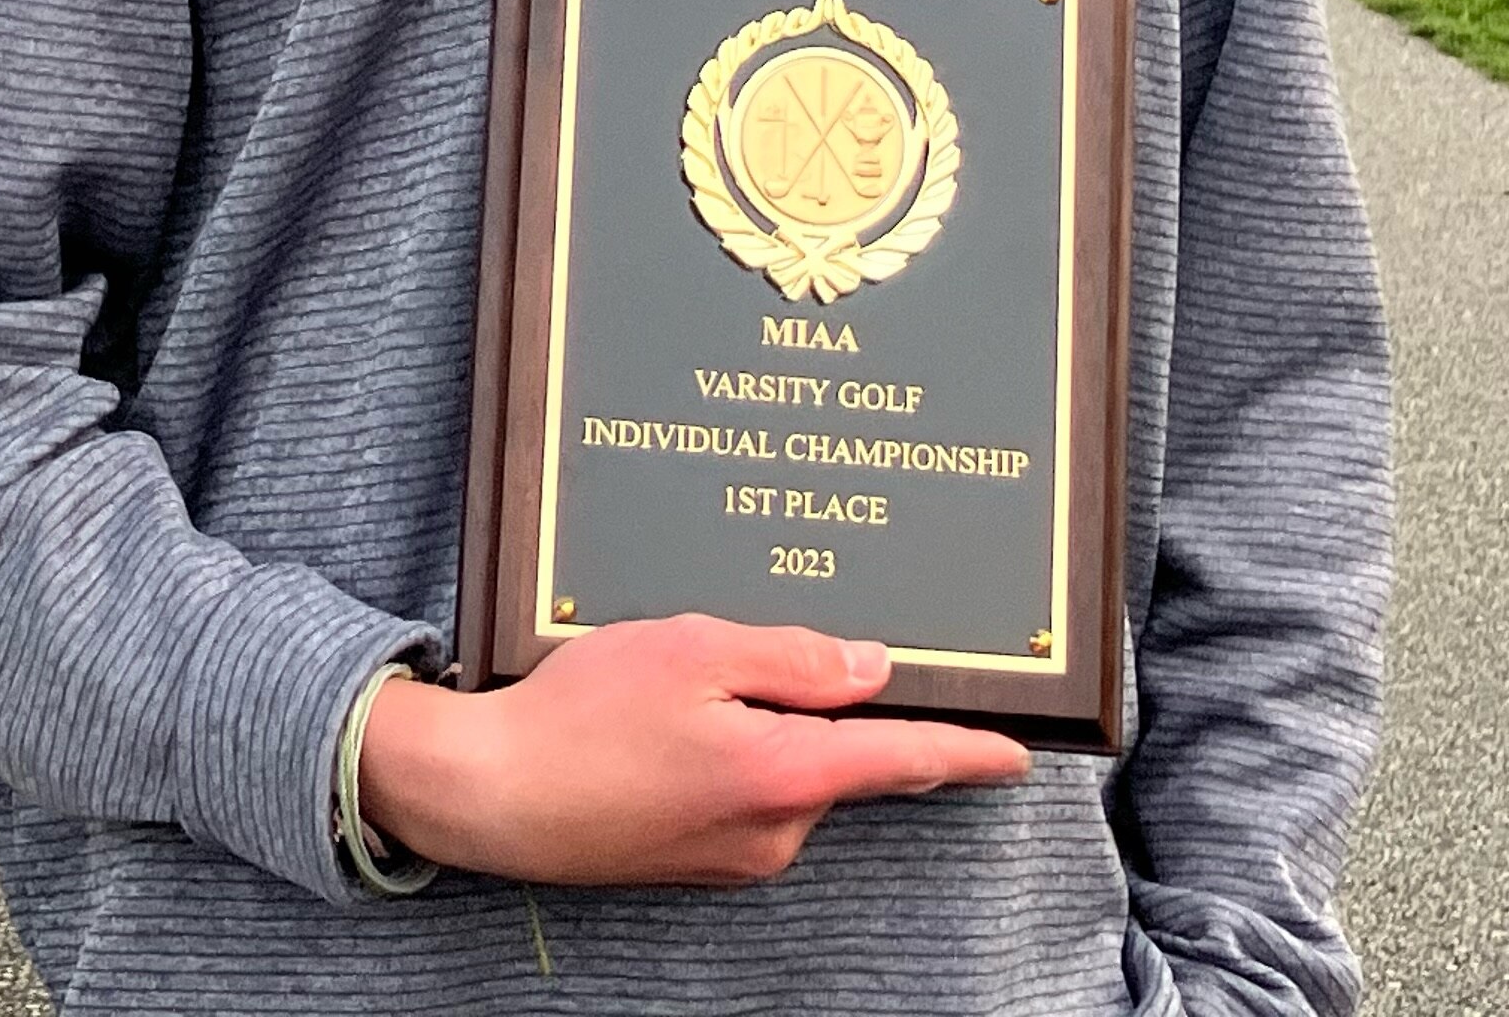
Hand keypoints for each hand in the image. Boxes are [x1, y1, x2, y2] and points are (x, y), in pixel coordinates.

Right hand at [357, 615, 1031, 887]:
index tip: (1018, 754)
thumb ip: (794, 658)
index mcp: (787, 774)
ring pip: (785, 768)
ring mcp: (736, 854)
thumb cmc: (581, 717)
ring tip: (672, 685)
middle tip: (739, 654)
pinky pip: (744, 791)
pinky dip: (725, 750)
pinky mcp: (699, 859)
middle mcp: (775, 831)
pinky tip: (660, 723)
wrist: (490, 798)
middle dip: (810, 701)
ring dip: (757, 722)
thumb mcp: (692, 650)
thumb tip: (869, 668)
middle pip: (835, 752)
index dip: (968, 751)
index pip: (905, 759)